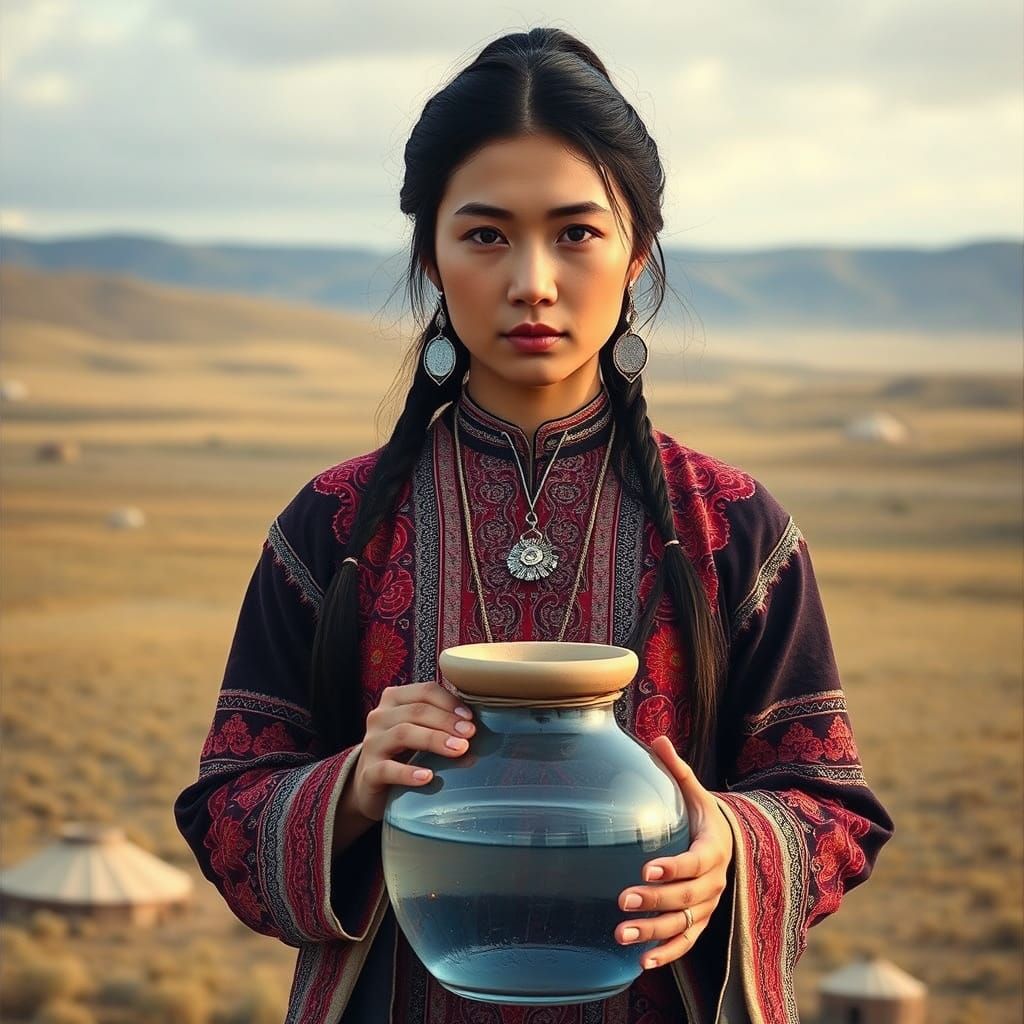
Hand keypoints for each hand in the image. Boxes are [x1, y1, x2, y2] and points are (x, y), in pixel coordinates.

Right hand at [351, 680, 474, 821]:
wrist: (371, 783)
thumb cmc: (404, 751)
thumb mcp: (420, 730)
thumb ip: (441, 723)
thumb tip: (476, 730)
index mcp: (395, 699)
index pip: (425, 691)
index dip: (449, 702)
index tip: (471, 718)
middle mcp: (380, 716)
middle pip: (416, 710)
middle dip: (446, 721)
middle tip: (470, 734)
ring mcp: (372, 743)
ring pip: (403, 733)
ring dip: (434, 740)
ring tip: (459, 750)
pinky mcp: (368, 772)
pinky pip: (388, 769)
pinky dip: (409, 773)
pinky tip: (428, 777)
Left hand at [615, 735, 733, 968]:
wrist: (728, 845)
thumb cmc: (702, 816)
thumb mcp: (695, 791)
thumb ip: (676, 769)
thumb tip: (657, 737)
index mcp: (713, 848)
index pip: (695, 861)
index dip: (674, 868)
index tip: (646, 868)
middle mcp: (714, 882)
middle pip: (686, 897)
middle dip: (656, 901)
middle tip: (623, 900)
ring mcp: (707, 906)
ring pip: (684, 925)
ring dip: (654, 932)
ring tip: (622, 934)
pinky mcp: (699, 924)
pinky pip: (686, 944)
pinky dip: (667, 955)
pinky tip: (643, 963)